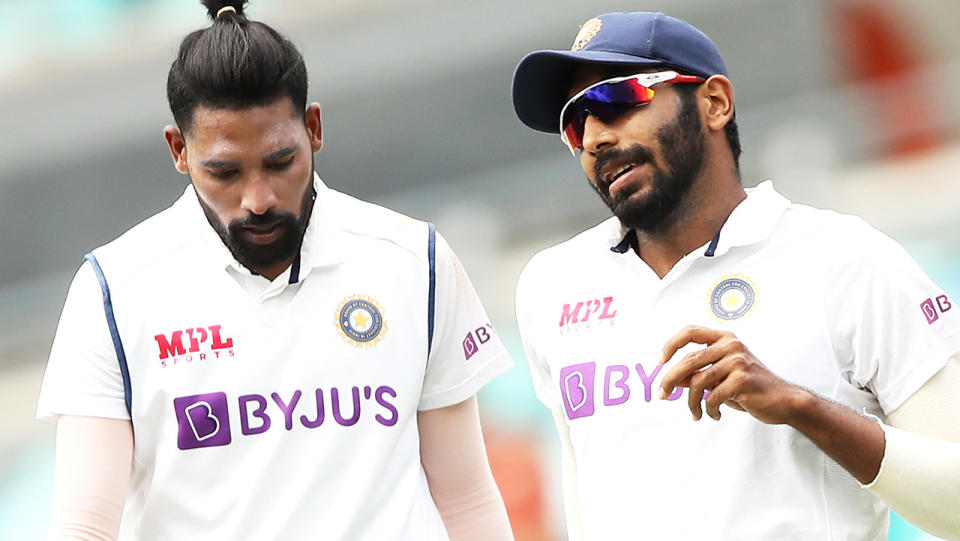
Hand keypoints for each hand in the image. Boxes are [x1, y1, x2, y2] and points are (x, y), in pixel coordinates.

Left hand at [659, 325, 808, 423]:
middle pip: (688, 360)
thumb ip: (697, 375)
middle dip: (669, 379)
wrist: (784, 401)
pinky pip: (712, 396)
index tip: (659, 362)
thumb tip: (669, 380)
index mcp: (725, 338)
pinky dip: (709, 409)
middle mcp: (731, 345)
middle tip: (661, 395)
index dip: (671, 344)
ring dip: (691, 402)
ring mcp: (737, 360)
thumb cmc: (750, 389)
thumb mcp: (720, 378)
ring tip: (696, 413)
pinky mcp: (742, 379)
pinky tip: (714, 415)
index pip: (690, 332)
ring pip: (697, 382)